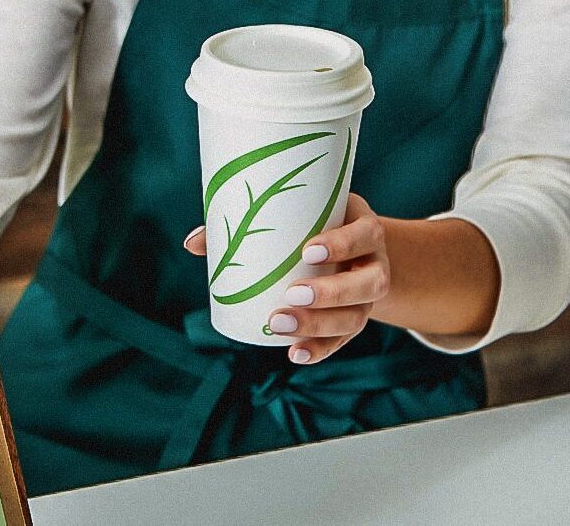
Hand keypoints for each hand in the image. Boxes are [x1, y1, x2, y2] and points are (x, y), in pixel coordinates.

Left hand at [183, 193, 389, 363]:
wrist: (355, 250)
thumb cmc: (317, 225)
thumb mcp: (299, 215)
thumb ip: (249, 224)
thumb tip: (194, 243)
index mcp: (365, 230)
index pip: (364, 234)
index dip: (342, 243)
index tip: (308, 250)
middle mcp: (375, 264)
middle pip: (368, 283)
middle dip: (331, 293)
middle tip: (292, 295)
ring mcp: (368, 297)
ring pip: (356, 317)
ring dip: (319, 326)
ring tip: (279, 324)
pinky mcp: (356, 320)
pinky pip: (343, 341)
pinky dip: (320, 350)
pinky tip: (294, 354)